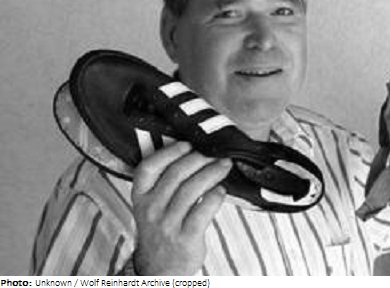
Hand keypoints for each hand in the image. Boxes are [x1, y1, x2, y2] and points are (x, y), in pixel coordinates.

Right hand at [131, 141, 231, 274]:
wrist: (160, 270)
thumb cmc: (162, 231)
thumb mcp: (152, 207)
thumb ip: (165, 183)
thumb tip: (195, 153)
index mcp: (140, 198)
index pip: (148, 168)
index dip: (169, 152)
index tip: (187, 143)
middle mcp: (151, 210)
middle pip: (176, 174)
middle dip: (200, 158)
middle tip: (216, 153)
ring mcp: (168, 224)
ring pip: (192, 189)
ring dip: (212, 172)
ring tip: (225, 165)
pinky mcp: (186, 237)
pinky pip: (204, 210)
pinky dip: (216, 195)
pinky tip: (222, 190)